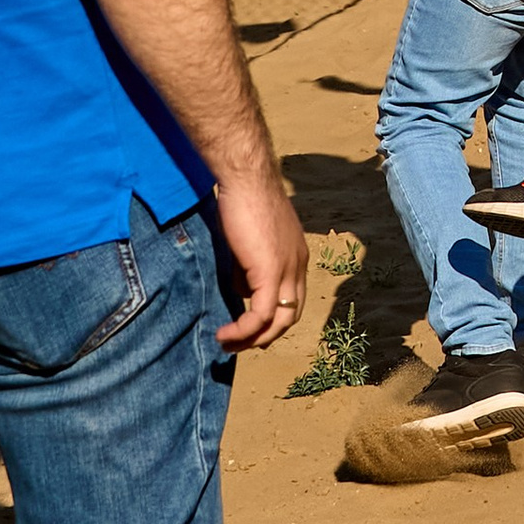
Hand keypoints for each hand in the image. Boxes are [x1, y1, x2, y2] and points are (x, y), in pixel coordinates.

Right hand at [214, 164, 308, 350]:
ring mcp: (287, 270)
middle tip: (240, 344)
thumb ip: (249, 266)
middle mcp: (298, 265)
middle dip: (266, 335)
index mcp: (297, 255)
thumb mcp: (249, 240)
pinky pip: (261, 315)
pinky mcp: (269, 273)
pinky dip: (244, 331)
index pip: (294, 298)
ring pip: (278, 321)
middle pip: (291, 316)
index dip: (276, 319)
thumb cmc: (243, 199)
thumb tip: (242, 290)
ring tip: (227, 344)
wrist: (246, 178)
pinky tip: (225, 333)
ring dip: (252, 339)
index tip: (254, 330)